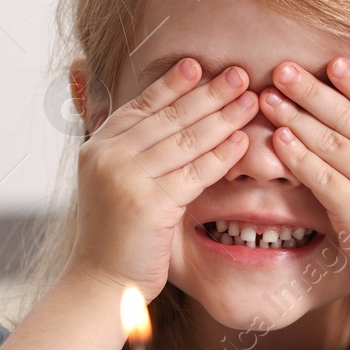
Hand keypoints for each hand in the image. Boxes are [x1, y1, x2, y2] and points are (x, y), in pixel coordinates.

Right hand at [65, 59, 256, 298]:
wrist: (101, 284)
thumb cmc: (115, 238)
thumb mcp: (113, 185)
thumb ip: (131, 152)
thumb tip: (162, 119)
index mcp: (98, 147)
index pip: (142, 106)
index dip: (172, 84)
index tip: (199, 65)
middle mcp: (108, 156)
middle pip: (168, 117)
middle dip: (208, 93)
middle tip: (240, 74)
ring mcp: (126, 179)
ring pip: (185, 140)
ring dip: (223, 117)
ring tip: (250, 100)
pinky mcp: (149, 204)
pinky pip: (195, 173)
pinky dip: (222, 155)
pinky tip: (242, 141)